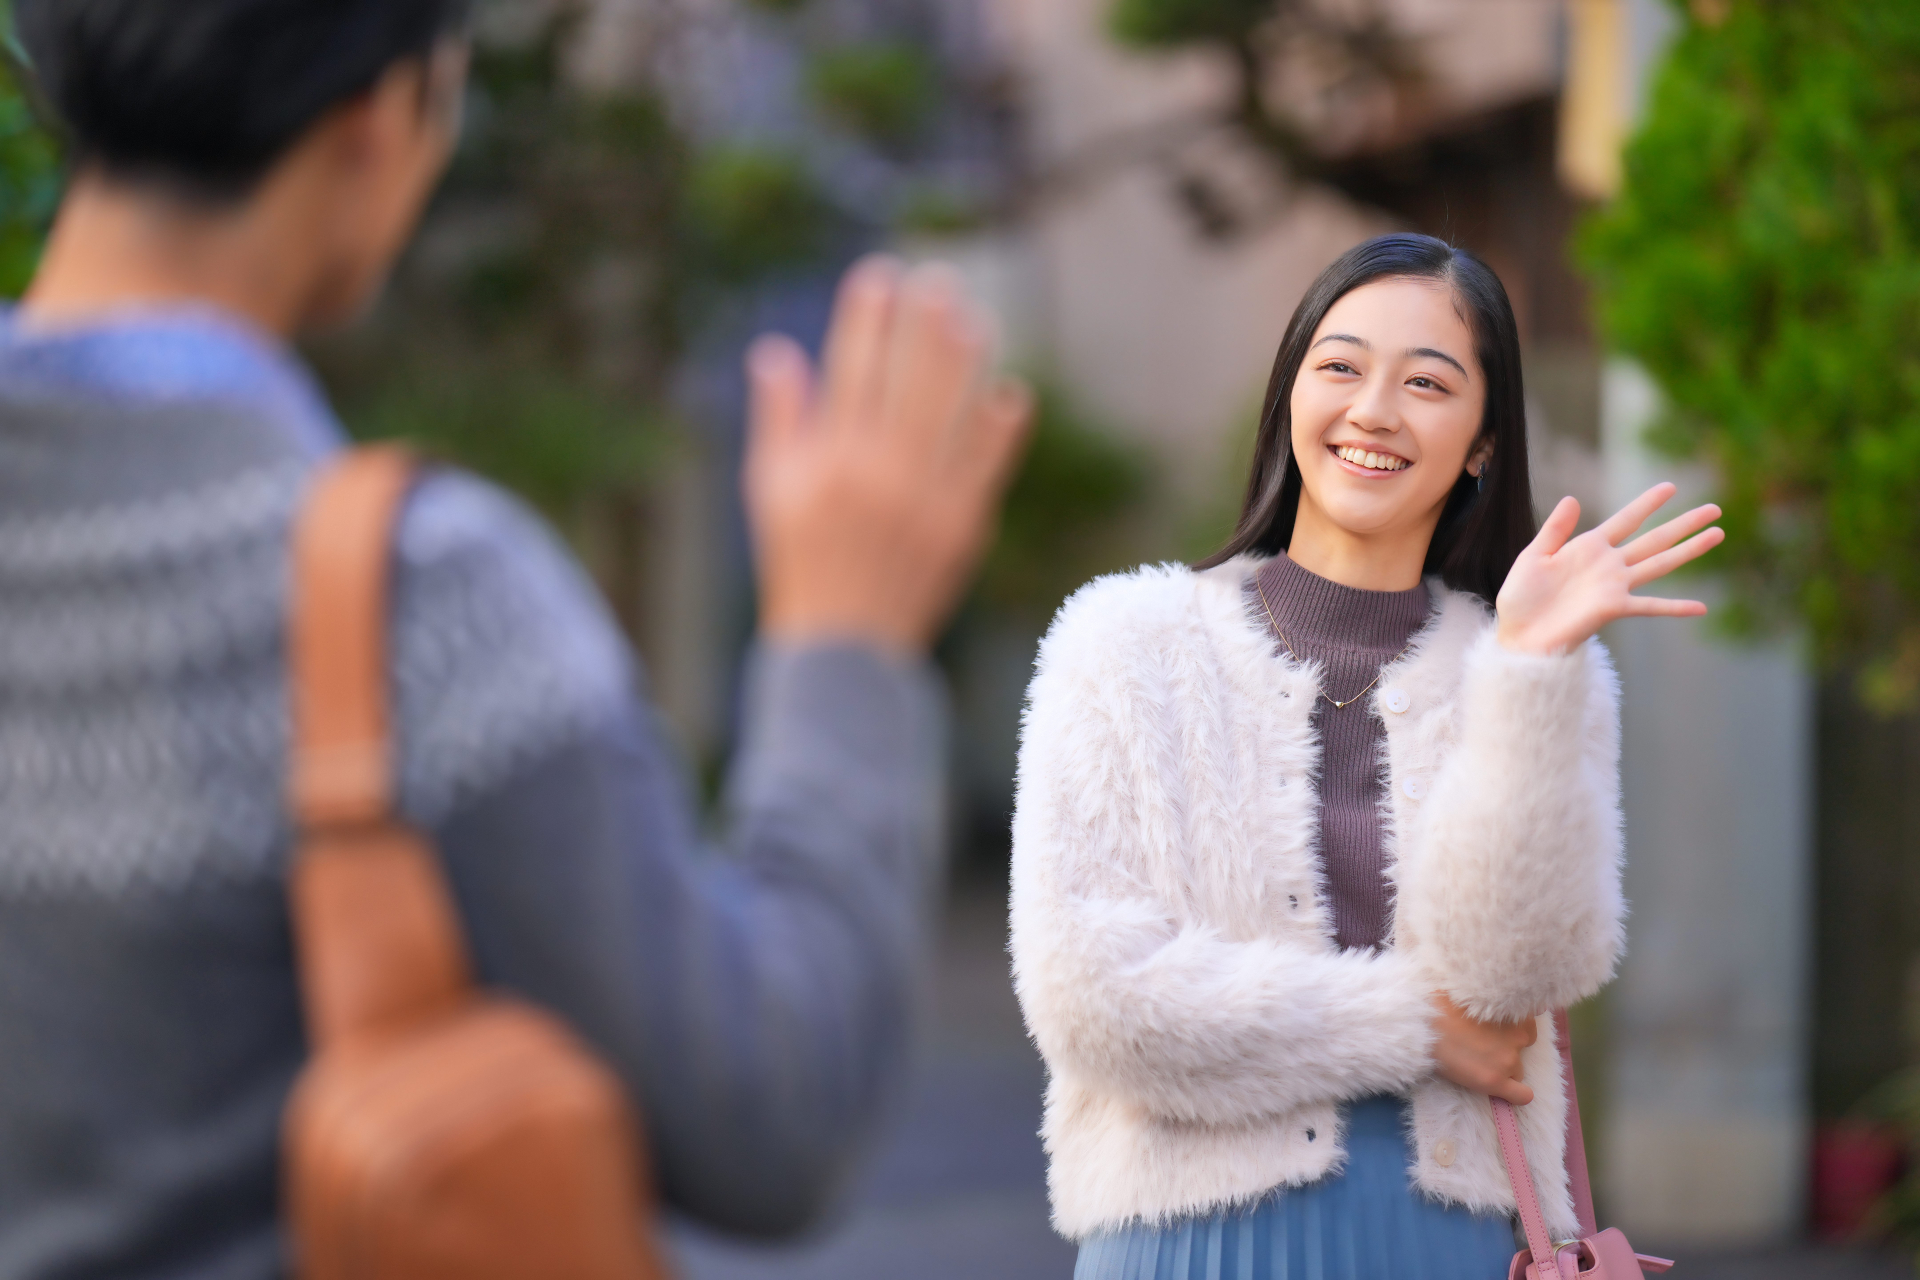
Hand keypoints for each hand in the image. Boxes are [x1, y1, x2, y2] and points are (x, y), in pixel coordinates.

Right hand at [744, 257, 1032, 652]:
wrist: (844, 647)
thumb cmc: (799, 562)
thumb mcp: (770, 490)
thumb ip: (778, 419)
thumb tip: (774, 352)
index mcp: (827, 458)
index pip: (851, 367)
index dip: (866, 317)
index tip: (879, 275)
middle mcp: (877, 471)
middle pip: (907, 377)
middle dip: (922, 322)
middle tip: (937, 280)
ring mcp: (924, 498)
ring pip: (950, 410)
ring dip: (964, 361)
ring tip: (973, 321)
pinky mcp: (962, 526)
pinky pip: (987, 463)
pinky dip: (999, 426)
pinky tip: (1009, 392)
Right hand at [1430, 993, 1537, 1105]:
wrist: (1421, 1024)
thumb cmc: (1439, 1002)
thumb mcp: (1470, 990)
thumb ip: (1488, 996)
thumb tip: (1491, 991)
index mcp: (1514, 1012)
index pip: (1529, 1024)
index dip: (1512, 1028)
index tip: (1496, 1029)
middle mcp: (1518, 1036)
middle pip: (1522, 1048)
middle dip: (1506, 1048)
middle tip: (1481, 1047)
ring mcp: (1508, 1060)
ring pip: (1517, 1070)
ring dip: (1502, 1068)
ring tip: (1477, 1064)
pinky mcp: (1495, 1081)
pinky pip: (1522, 1095)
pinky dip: (1517, 1094)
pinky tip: (1504, 1091)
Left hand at [1495, 482, 1724, 655]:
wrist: (1518, 635)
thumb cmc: (1521, 598)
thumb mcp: (1534, 556)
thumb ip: (1555, 529)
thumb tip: (1572, 498)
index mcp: (1588, 547)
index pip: (1626, 520)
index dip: (1647, 503)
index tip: (1670, 487)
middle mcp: (1609, 565)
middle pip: (1655, 539)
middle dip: (1684, 524)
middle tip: (1714, 509)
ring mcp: (1615, 587)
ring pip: (1661, 563)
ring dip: (1690, 550)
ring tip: (1717, 535)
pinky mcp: (1613, 609)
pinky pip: (1650, 606)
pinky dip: (1675, 607)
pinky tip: (1701, 608)